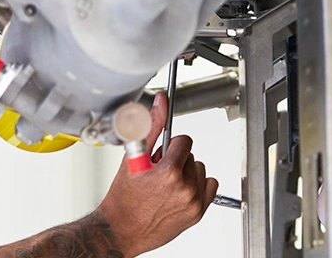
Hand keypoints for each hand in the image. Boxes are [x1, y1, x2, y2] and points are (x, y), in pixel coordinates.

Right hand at [94, 93, 218, 256]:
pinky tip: (179, 191)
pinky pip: (210, 187)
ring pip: (200, 170)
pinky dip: (198, 186)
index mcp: (169, 171)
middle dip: (176, 160)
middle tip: (158, 173)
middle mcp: (184, 188)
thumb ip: (152, 126)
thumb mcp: (133, 157)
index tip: (160, 155)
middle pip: (192, 156)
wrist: (121, 229)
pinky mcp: (197, 214)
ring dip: (187, 174)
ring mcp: (193, 202)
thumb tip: (162, 102)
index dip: (170, 146)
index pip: (184, 141)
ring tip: (166, 184)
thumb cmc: (123, 196)